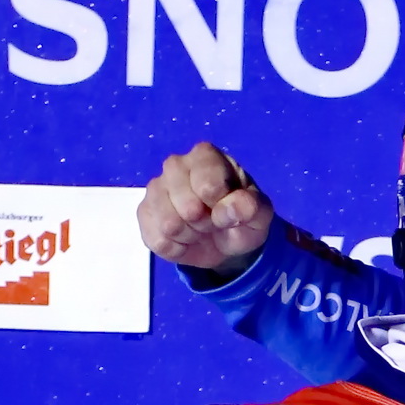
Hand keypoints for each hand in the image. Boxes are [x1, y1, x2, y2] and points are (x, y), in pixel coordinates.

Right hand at [136, 144, 272, 277]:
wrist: (225, 238)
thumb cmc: (241, 217)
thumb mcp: (259, 214)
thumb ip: (251, 207)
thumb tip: (227, 210)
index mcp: (205, 156)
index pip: (207, 185)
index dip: (221, 206)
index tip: (227, 209)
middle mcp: (175, 165)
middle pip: (186, 206)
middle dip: (205, 223)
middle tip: (213, 221)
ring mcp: (156, 188)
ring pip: (169, 224)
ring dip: (190, 236)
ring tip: (199, 229)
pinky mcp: (144, 213)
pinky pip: (157, 240)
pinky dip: (176, 248)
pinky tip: (185, 239)